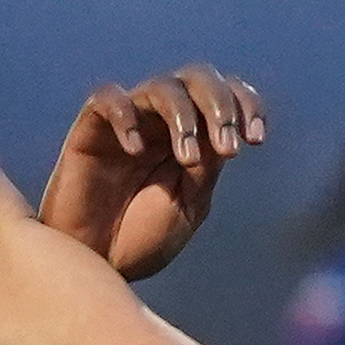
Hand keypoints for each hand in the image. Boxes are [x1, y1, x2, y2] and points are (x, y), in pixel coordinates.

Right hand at [37, 66, 262, 279]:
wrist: (96, 266)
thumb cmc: (139, 240)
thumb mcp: (187, 206)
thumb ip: (205, 168)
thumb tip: (221, 133)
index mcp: (191, 136)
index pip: (225, 96)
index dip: (246, 105)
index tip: (255, 139)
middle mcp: (161, 121)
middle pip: (197, 78)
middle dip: (221, 106)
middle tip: (227, 148)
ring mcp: (126, 123)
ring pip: (161, 86)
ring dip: (184, 116)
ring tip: (188, 159)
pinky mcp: (89, 130)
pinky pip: (107, 98)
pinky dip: (125, 116)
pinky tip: (135, 150)